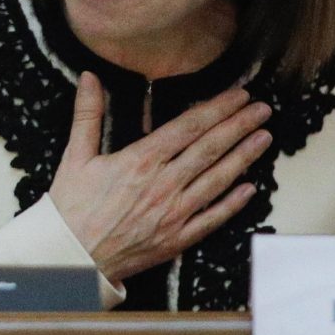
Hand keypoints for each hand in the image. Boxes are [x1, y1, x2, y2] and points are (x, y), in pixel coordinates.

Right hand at [47, 72, 272, 282]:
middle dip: (239, 125)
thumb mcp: (75, 155)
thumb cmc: (71, 207)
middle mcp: (163, 184)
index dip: (217, 108)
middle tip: (262, 109)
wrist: (71, 256)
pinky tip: (250, 188)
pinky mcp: (177, 238)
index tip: (238, 95)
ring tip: (264, 138)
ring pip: (218, 179)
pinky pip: (212, 218)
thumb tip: (89, 78)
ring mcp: (174, 213)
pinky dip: (233, 202)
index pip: (188, 126)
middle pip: (210, 148)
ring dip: (244, 156)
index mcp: (140, 160)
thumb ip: (87, 114)